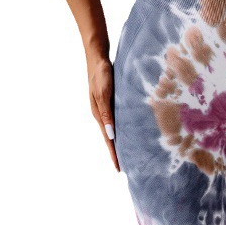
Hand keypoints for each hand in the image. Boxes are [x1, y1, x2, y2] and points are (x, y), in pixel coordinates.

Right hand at [87, 55, 119, 171]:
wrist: (98, 56)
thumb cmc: (101, 73)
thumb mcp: (103, 93)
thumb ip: (106, 113)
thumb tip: (110, 134)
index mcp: (99, 114)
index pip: (108, 140)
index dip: (113, 154)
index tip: (119, 168)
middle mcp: (102, 114)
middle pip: (110, 137)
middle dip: (116, 152)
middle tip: (124, 167)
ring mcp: (106, 107)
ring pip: (114, 129)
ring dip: (119, 141)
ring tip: (127, 153)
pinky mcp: (111, 101)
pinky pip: (117, 119)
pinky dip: (121, 128)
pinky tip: (128, 131)